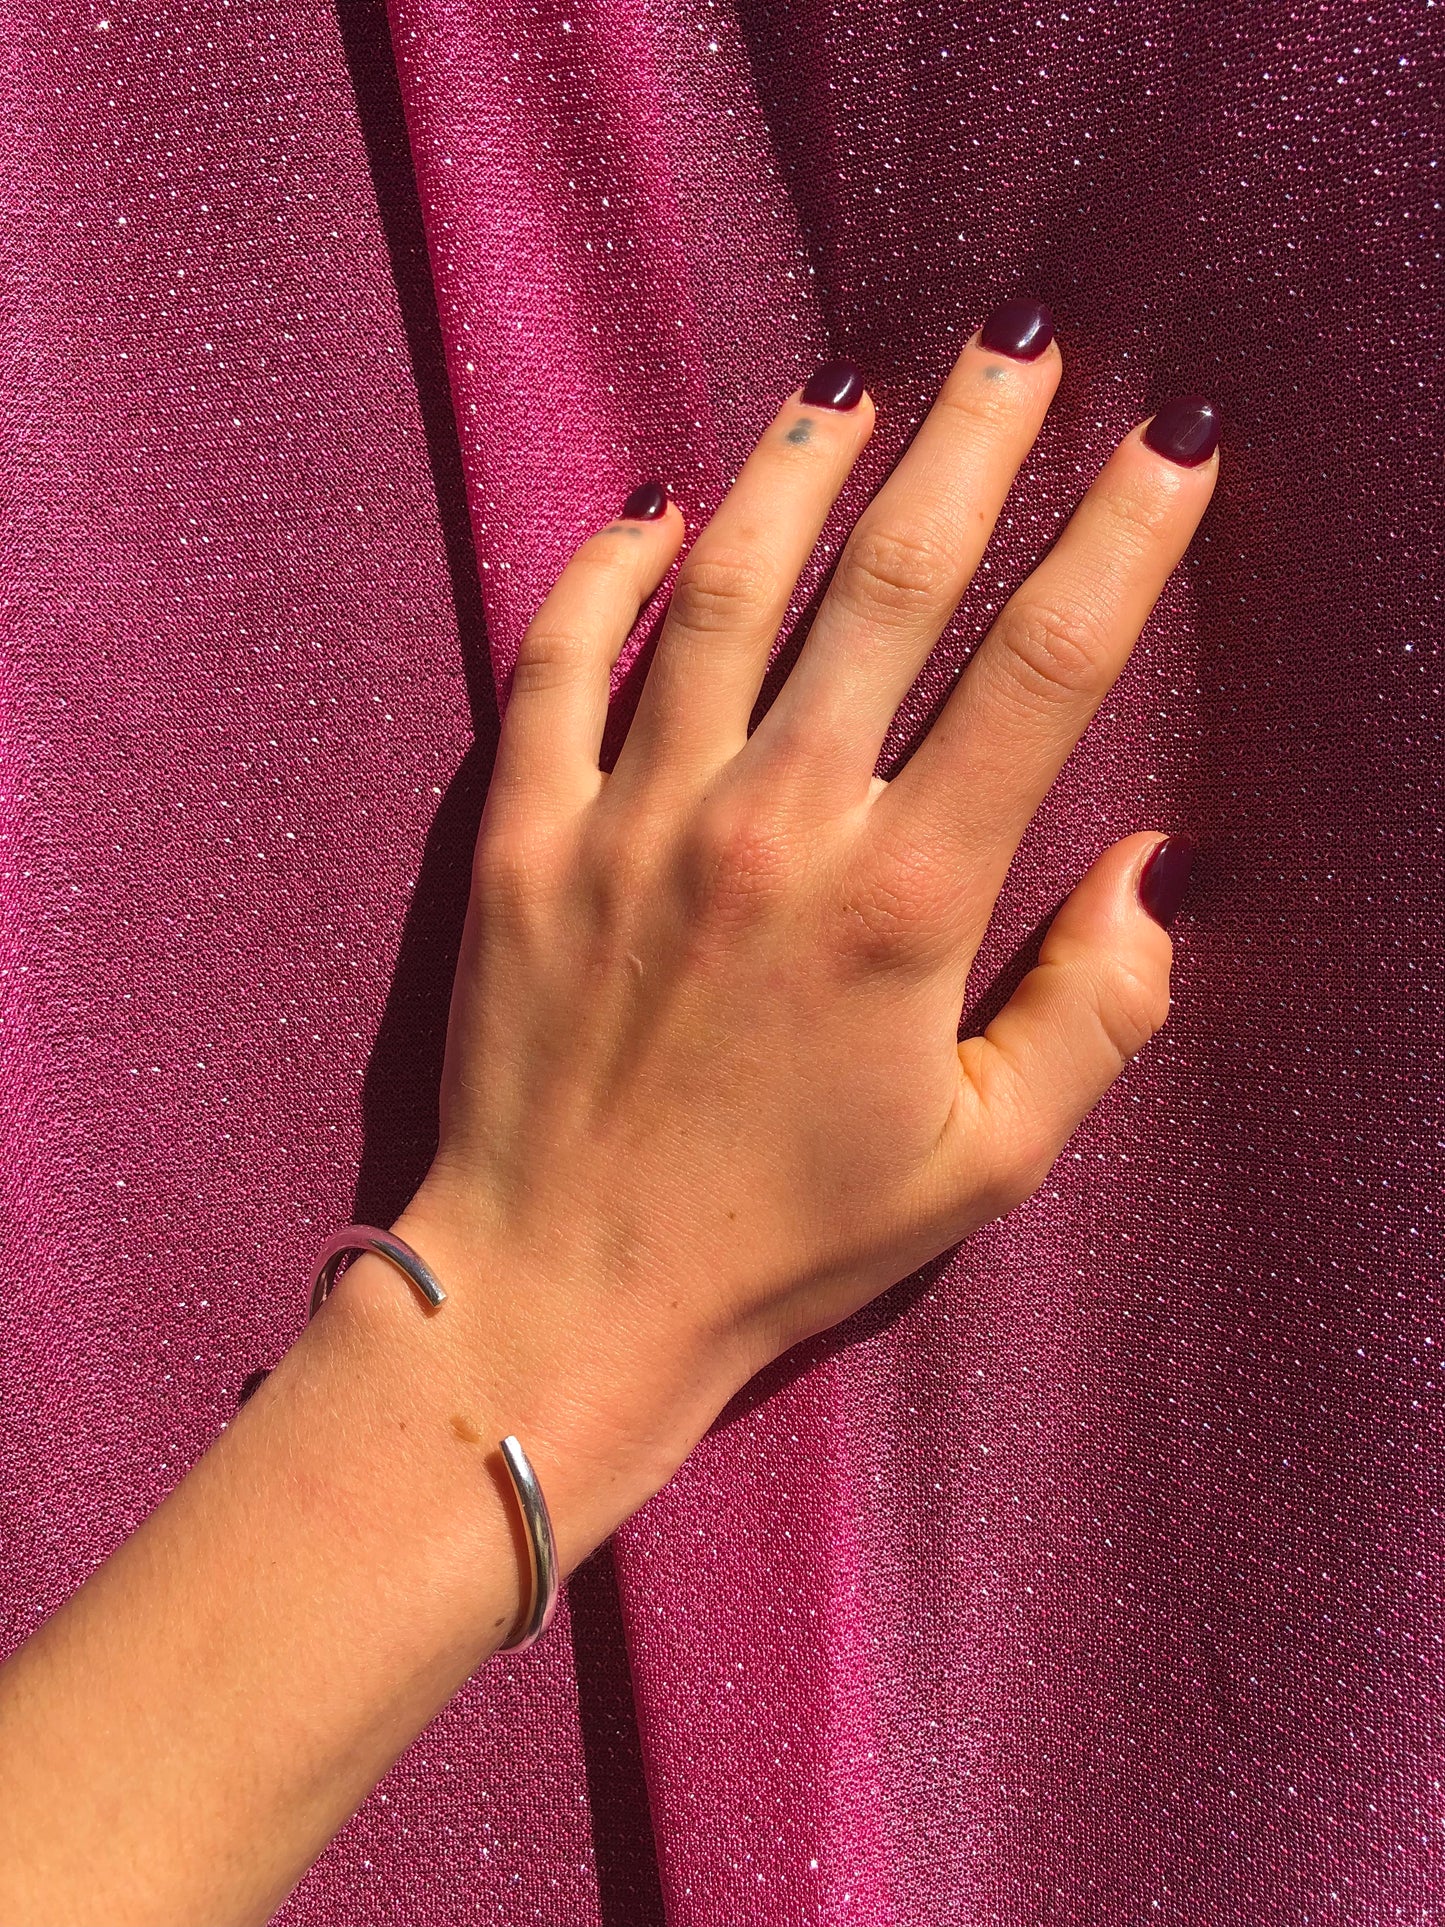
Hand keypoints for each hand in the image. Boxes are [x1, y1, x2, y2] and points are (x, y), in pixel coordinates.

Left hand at [398, 303, 1216, 1559]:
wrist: (564, 1293)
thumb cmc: (786, 1240)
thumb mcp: (985, 1161)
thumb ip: (1093, 1014)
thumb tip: (1153, 871)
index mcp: (905, 905)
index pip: (1042, 672)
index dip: (1123, 540)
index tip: (1169, 444)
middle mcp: (773, 830)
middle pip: (893, 585)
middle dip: (970, 447)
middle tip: (1012, 347)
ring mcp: (635, 820)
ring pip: (725, 591)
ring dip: (794, 476)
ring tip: (847, 396)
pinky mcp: (526, 838)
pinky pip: (558, 664)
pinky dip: (602, 575)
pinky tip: (651, 511)